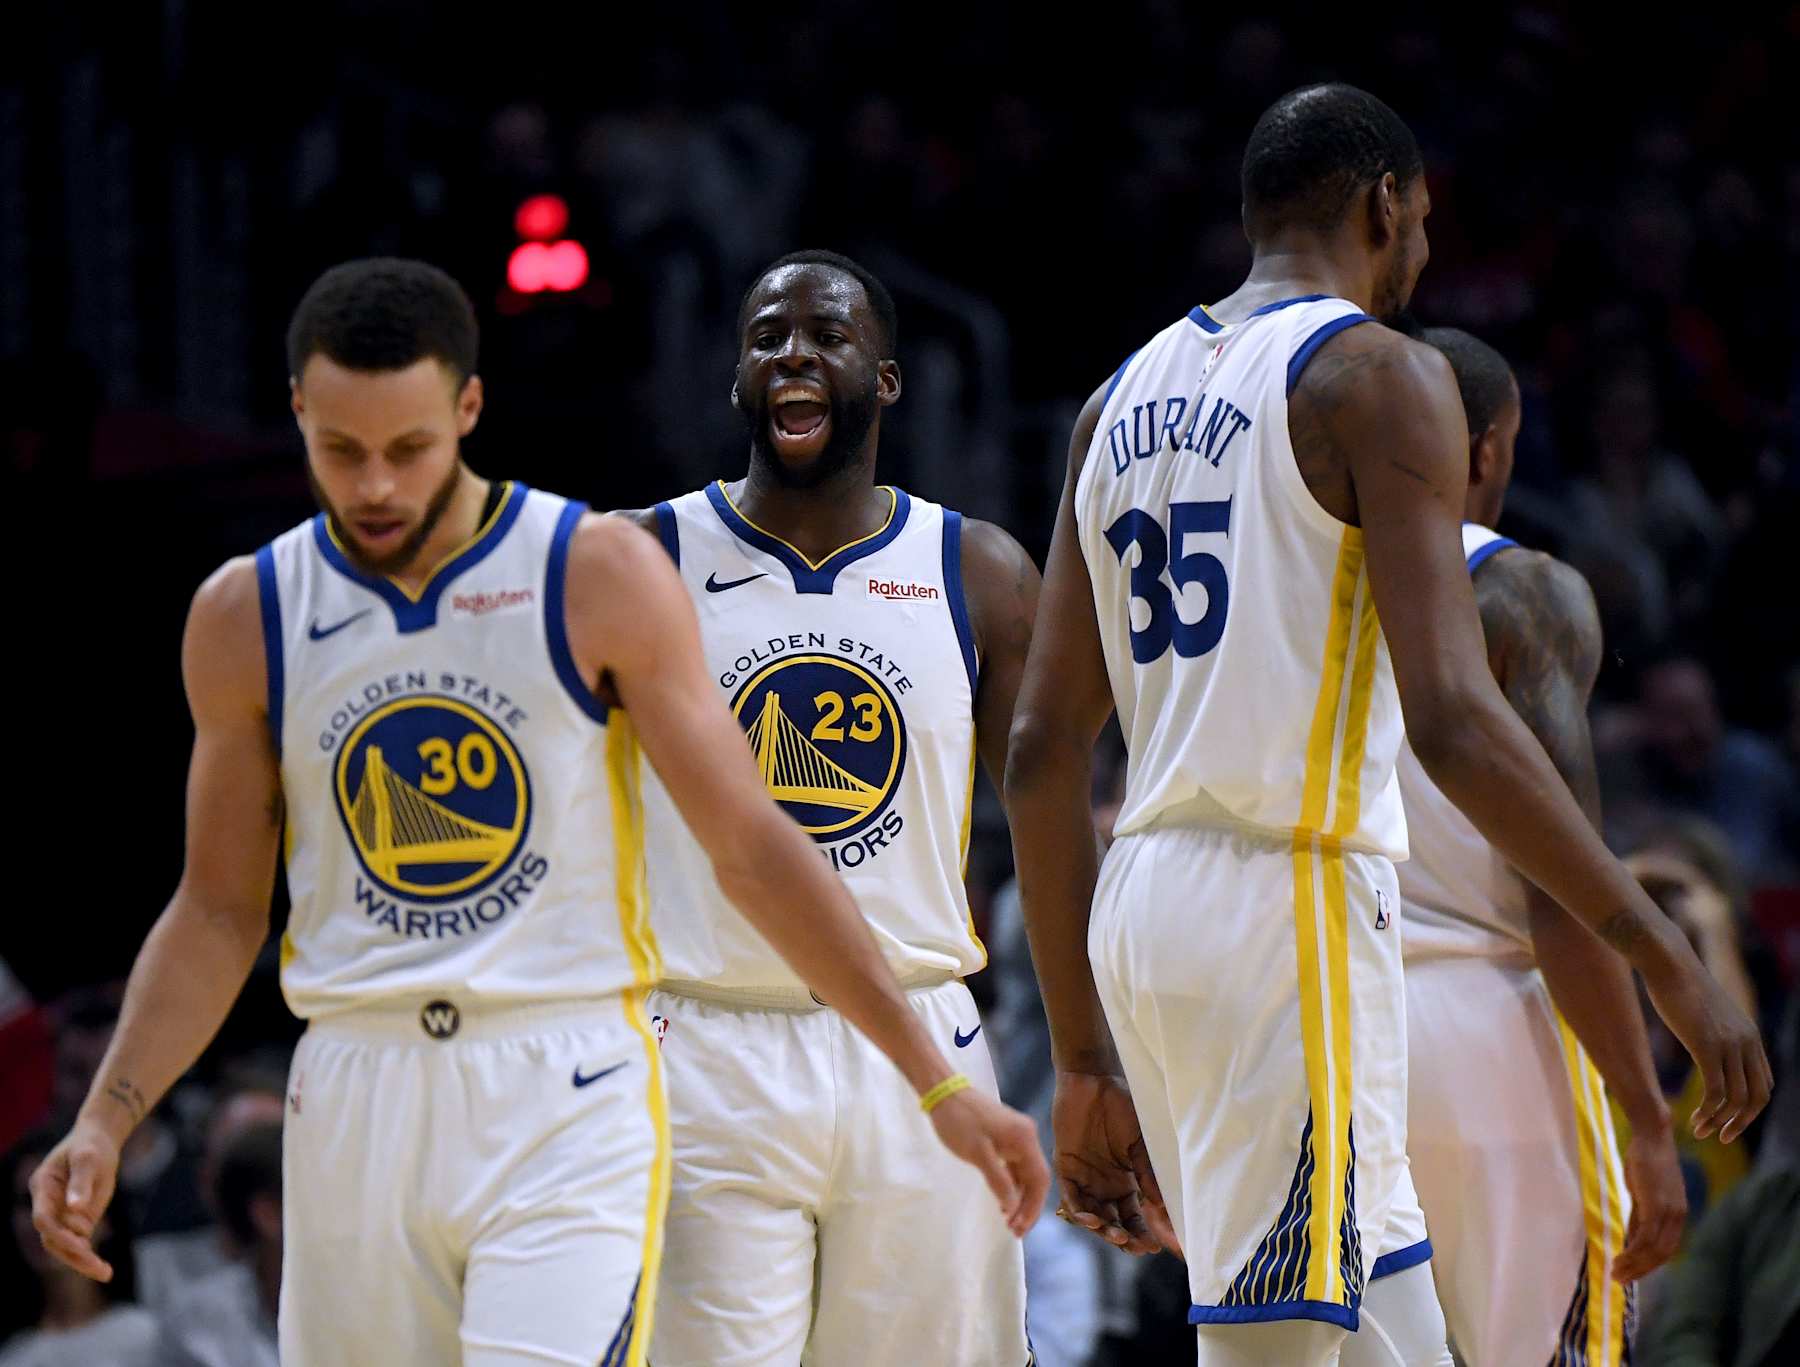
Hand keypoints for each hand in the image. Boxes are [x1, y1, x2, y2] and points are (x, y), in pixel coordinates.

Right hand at [29, 1121, 122, 1281]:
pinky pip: (78, 1243)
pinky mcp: (77, 1219)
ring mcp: (61, 1214)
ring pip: (63, 1246)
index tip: (82, 1243)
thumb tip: (75, 1209)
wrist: (99, 1139)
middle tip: (98, 1267)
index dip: (59, 1233)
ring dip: (81, 1261)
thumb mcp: (88, 1158)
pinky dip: (88, 1256)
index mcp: (42, 1187)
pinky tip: (104, 1270)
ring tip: (105, 1273)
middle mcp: (48, 1205)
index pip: (43, 1218)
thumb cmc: (91, 1145)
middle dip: (73, 1254)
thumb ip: (81, 1181)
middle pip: (52, 1238)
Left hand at [927, 1089, 1049, 1237]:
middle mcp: (1027, 1136)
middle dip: (1027, 1206)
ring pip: (1025, 1173)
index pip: (1039, 1179)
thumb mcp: (978, 1154)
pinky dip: (1011, 1184)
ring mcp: (1017, 1136)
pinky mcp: (1005, 1136)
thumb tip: (1013, 1208)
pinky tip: (1002, 1200)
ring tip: (1008, 1221)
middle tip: (1014, 1231)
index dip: (1033, 1207)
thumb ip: (999, 1181)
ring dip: (1019, 1197)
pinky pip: (1014, 1166)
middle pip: (1035, 1178)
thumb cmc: (959, 1122)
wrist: (943, 1092)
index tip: (1020, 1228)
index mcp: (1025, 1139)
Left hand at [1050, 1071, 1164, 1254]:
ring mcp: (1085, 1178)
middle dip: (1126, 1239)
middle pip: (1114, 1223)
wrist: (1092, 1080)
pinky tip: (1092, 1219)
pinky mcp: (1066, 1168)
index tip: (1156, 1247)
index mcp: (1126, 1181)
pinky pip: (1071, 1197)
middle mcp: (1105, 1185)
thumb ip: (1148, 1172)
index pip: (1135, 1217)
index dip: (1144, 1233)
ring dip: (1104, 1230)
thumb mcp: (1139, 1142)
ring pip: (1093, 1216)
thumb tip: (1163, 1205)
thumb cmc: (1121, 1106)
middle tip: (1136, 1247)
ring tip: (1117, 1235)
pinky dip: (1080, 1211)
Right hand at [1611, 1114, 1685, 1281]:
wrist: (1652, 1135)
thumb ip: (1640, 1215)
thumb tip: (1632, 1236)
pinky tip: (1619, 1256)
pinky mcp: (1656, 1205)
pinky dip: (1632, 1251)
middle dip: (1641, 1271)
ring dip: (1634, 1265)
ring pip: (1653, 1250)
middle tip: (1620, 1280)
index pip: (1666, 1250)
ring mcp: (1669, 1212)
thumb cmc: (1645, 1159)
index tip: (1630, 1274)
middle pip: (1662, 1255)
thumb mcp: (1643, 1192)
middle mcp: (1678, 1217)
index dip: (1648, 1265)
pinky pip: (1645, 1237)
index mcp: (1677, 1215)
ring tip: (1615, 1273)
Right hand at [1642, 956, 1771, 1142]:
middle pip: (1757, 1097)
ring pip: (1736, 1098)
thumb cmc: (1677, 982)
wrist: (1667, 961)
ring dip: (1720, 1122)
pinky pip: (1715, 1091)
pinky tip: (1694, 1120)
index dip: (1749, 1107)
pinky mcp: (1707, 1046)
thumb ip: (1711, 1030)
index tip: (1726, 1117)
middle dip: (1740, 1122)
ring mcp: (1729, 1044)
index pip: (1763, 1083)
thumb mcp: (1704, 1011)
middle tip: (1720, 1136)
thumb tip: (1701, 1038)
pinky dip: (1707, 1112)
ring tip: (1700, 1132)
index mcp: (1749, 1035)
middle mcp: (1746, 1042)